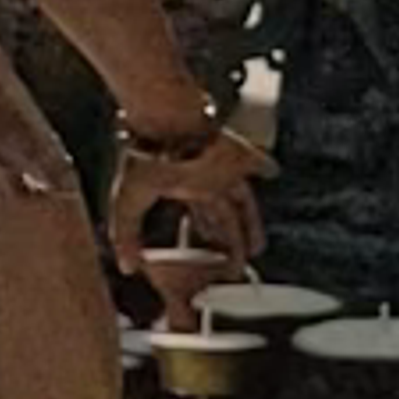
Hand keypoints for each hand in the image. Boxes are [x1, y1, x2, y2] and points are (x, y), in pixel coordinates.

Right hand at [109, 114, 264, 287]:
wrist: (161, 129)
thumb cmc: (142, 161)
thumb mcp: (128, 206)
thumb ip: (126, 237)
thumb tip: (127, 268)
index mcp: (181, 186)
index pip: (198, 215)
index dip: (203, 232)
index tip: (207, 250)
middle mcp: (204, 177)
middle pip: (222, 214)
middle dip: (229, 237)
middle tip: (237, 260)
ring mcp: (222, 166)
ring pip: (242, 200)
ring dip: (251, 224)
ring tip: (257, 248)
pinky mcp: (237, 154)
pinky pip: (256, 160)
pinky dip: (265, 165)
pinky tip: (272, 170)